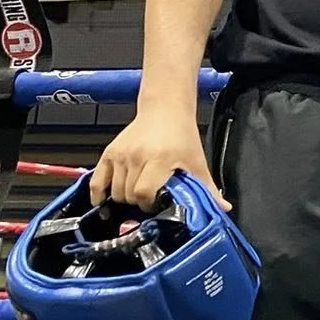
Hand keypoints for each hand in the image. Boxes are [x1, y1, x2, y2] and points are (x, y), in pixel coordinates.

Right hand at [92, 108, 226, 211]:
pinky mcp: (109, 152)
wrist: (165, 110)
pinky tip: (104, 201)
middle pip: (128, 194)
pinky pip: (96, 180)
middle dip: (138, 203)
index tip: (157, 205)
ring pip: (114, 190)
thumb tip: (223, 208)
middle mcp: (137, 156)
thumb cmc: (182, 137)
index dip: (149, 204)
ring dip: (123, 198)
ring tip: (136, 195)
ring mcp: (121, 154)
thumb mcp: (197, 162)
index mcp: (159, 159)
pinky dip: (98, 193)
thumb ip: (207, 188)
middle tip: (148, 201)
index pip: (144, 192)